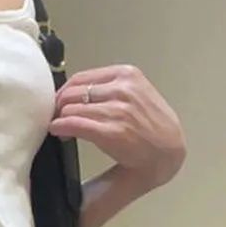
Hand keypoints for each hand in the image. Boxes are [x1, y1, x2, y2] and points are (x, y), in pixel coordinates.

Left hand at [49, 64, 186, 188]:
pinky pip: (74, 124)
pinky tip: (59, 132)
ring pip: (71, 109)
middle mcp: (122, 89)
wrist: (167, 152)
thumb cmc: (151, 125)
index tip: (59, 103)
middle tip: (57, 118)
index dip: (64, 92)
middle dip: (60, 106)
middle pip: (73, 93)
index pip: (81, 78)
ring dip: (60, 119)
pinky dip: (61, 127)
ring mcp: (117, 110)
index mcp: (127, 75)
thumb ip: (110, 87)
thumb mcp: (136, 93)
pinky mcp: (111, 132)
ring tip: (62, 129)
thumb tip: (73, 91)